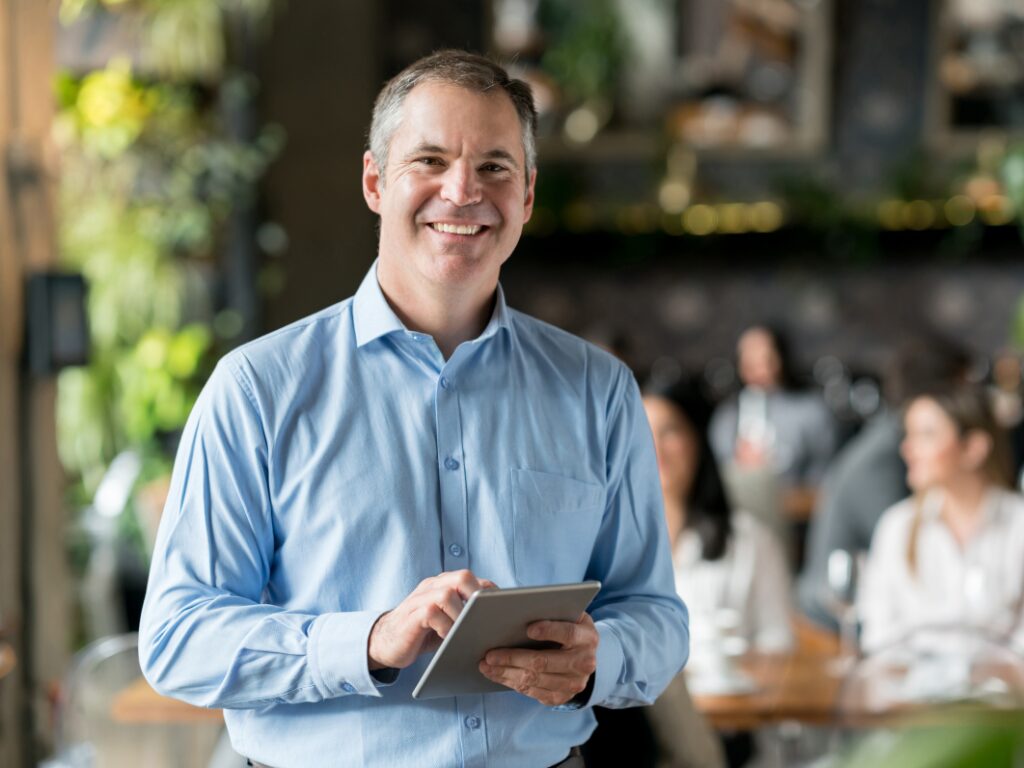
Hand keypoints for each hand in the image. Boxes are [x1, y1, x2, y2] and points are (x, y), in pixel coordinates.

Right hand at [368, 570, 495, 669]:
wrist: (385, 643)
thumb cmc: (422, 633)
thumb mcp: (446, 622)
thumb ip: (464, 615)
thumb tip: (497, 623)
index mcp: (444, 585)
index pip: (473, 580)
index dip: (490, 593)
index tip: (503, 611)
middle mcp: (433, 586)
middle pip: (462, 577)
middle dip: (478, 596)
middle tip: (485, 618)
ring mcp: (420, 598)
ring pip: (447, 593)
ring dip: (461, 615)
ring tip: (465, 632)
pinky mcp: (411, 615)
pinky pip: (431, 612)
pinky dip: (444, 626)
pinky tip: (447, 638)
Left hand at [479, 613, 598, 706]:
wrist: (585, 655)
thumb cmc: (568, 627)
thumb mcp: (568, 614)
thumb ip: (550, 608)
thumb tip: (512, 602)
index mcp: (587, 637)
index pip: (568, 634)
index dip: (549, 631)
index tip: (528, 628)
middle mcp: (585, 662)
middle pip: (544, 662)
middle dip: (513, 658)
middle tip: (490, 655)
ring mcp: (574, 684)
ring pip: (535, 680)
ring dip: (506, 673)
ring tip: (486, 666)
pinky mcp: (563, 697)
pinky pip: (533, 692)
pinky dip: (512, 683)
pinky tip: (498, 675)